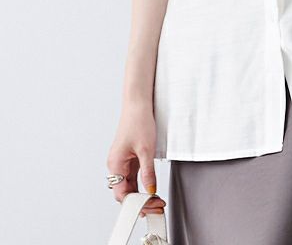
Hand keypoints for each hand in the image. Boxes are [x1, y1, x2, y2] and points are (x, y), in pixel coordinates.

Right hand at [106, 102, 166, 217]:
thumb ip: (148, 172)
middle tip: (156, 206)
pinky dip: (142, 184)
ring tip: (156, 200)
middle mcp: (116, 165)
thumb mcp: (146, 149)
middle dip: (140, 202)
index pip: (123, 194)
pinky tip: (152, 188)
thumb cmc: (138, 121)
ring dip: (141, 194)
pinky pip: (134, 176)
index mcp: (115, 164)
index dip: (137, 203)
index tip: (151, 206)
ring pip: (130, 185)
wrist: (138, 103)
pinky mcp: (129, 157)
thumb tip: (151, 190)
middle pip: (125, 192)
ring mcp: (122, 161)